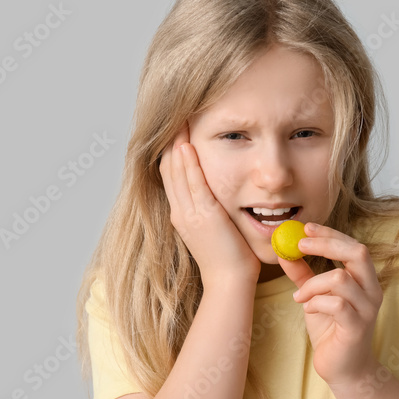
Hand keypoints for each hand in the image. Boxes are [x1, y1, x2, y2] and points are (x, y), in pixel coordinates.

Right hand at [159, 122, 260, 286]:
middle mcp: (180, 211)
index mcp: (182, 214)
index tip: (176, 131)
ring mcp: (189, 214)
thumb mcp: (214, 229)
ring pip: (176, 172)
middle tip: (174, 117)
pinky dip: (188, 163)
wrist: (229, 281)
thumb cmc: (229, 258)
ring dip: (176, 145)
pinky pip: (193, 183)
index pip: (171, 175)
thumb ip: (209, 211)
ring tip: (178, 121)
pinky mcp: (203, 215)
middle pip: (168, 169)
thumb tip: (214, 197)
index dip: (171, 151)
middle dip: (170, 141)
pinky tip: (187, 146)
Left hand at [279, 223, 383, 386]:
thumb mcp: (314, 297)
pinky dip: (316, 303)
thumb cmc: (331, 330)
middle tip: (300, 245)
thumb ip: (303, 274)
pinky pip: (336, 304)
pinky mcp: (357, 327)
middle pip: (357, 252)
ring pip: (340, 279)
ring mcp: (367, 309)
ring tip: (300, 296)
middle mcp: (372, 290)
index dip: (330, 234)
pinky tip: (308, 310)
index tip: (306, 228)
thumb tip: (284, 251)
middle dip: (326, 244)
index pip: (353, 245)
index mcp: (364, 279)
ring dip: (313, 284)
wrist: (343, 369)